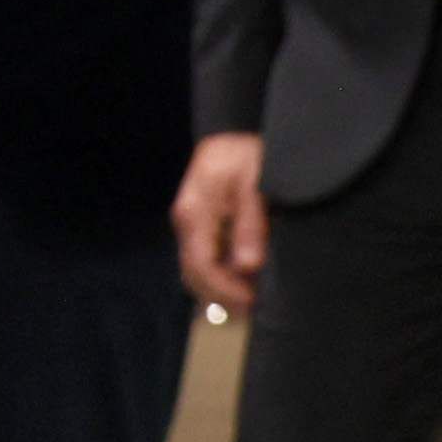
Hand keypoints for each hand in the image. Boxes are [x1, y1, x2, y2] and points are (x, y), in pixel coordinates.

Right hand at [174, 129, 268, 318]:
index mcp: (194, 215)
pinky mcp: (199, 225)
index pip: (201, 266)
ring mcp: (189, 225)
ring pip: (196, 270)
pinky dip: (219, 276)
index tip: (253, 302)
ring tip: (251, 298)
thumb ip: (251, 225)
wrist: (231, 132)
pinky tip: (243, 280)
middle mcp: (186, 223)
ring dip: (219, 289)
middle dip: (221, 296)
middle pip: (193, 273)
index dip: (225, 290)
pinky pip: (203, 259)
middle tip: (255, 309)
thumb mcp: (255, 185)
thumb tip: (248, 266)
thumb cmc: (245, 155)